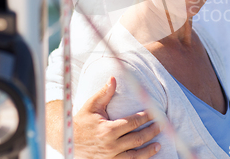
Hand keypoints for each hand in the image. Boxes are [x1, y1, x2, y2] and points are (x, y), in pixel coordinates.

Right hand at [46, 77, 160, 158]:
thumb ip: (104, 93)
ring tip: (158, 145)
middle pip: (137, 139)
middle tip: (161, 125)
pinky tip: (145, 157)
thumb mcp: (91, 105)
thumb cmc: (81, 121)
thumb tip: (114, 78)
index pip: (133, 123)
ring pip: (134, 155)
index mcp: (108, 129)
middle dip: (151, 132)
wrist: (68, 141)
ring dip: (148, 151)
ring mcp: (110, 157)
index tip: (154, 112)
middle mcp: (110, 145)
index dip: (146, 117)